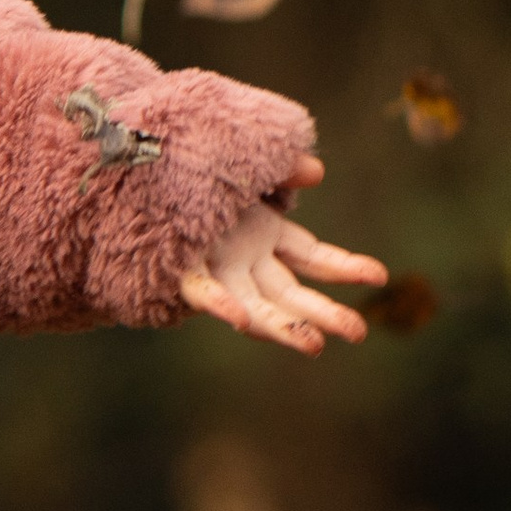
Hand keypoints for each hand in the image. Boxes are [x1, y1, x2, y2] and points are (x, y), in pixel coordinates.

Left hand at [177, 155, 385, 355]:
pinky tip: (237, 317)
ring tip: (314, 346)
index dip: (345, 268)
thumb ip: (277, 170)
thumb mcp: (243, 164)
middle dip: (324, 314)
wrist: (130, 170)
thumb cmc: (192, 167)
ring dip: (283, 326)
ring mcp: (216, 268)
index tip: (380, 275)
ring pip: (256, 305)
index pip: (314, 258)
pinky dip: (219, 304)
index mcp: (265, 235)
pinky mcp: (179, 269)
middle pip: (291, 293)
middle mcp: (244, 259)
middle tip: (357, 333)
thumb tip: (314, 171)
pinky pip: (201, 293)